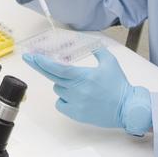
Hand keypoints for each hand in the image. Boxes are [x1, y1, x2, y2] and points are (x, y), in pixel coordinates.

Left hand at [24, 47, 152, 135]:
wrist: (127, 108)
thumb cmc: (119, 85)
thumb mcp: (110, 62)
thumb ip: (98, 50)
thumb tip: (89, 41)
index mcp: (84, 76)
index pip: (57, 69)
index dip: (43, 62)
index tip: (32, 56)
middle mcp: (77, 90)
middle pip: (52, 78)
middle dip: (41, 66)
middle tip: (30, 58)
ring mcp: (76, 103)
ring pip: (58, 90)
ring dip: (61, 84)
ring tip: (78, 85)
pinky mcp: (76, 114)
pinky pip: (60, 104)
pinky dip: (63, 99)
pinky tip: (75, 96)